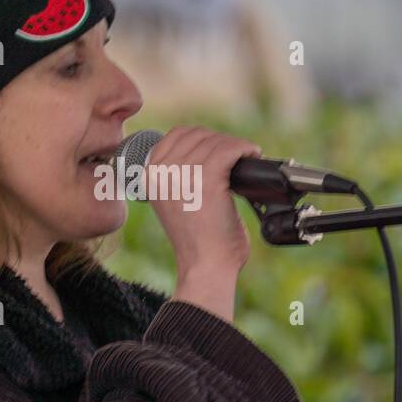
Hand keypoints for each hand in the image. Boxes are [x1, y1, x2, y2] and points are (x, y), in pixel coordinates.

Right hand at [146, 126, 261, 279]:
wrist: (205, 267)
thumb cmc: (198, 241)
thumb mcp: (176, 201)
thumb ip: (180, 175)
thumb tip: (208, 148)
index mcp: (149, 174)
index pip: (177, 135)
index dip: (203, 138)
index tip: (220, 150)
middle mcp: (161, 171)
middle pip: (198, 135)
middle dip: (222, 142)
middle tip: (237, 157)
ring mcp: (183, 173)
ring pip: (216, 142)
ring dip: (236, 147)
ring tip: (247, 157)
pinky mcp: (206, 179)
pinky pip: (229, 149)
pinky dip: (244, 148)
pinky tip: (252, 155)